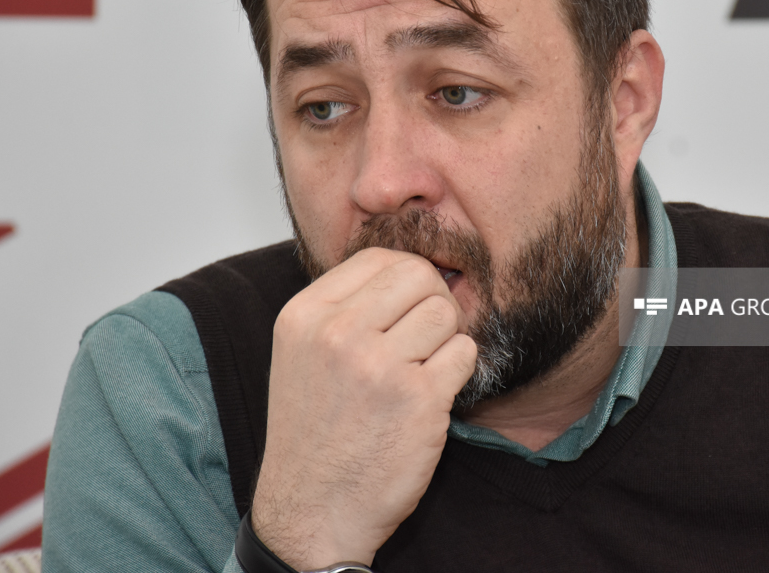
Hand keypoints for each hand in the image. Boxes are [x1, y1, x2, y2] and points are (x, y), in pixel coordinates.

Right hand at [250, 247, 477, 568]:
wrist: (312, 511)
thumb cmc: (315, 432)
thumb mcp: (303, 353)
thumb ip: (346, 307)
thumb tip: (413, 268)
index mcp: (305, 315)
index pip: (379, 257)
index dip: (407, 276)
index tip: (409, 305)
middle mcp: (338, 334)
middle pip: (418, 275)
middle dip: (434, 299)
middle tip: (427, 333)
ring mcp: (379, 366)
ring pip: (446, 313)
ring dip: (446, 339)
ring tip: (425, 368)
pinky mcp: (418, 399)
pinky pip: (465, 353)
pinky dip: (458, 371)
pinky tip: (432, 394)